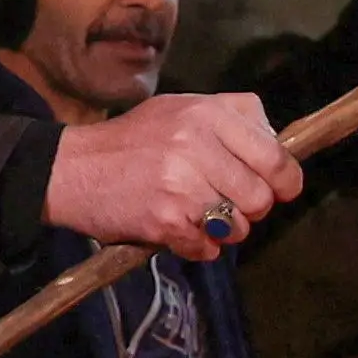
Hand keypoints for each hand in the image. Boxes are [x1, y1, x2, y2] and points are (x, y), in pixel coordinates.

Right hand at [47, 94, 296, 261]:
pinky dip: (198, 246)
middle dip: (250, 209)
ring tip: (197, 214)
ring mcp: (181, 184)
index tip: (281, 189)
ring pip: (238, 228)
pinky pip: (208, 249)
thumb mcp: (182, 108)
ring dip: (224, 231)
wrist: (72, 168)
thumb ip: (233, 120)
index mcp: (208, 114)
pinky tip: (178, 229)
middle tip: (226, 203)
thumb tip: (280, 147)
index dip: (286, 181)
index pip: (275, 157)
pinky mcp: (165, 220)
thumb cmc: (134, 140)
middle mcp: (197, 145)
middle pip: (261, 198)